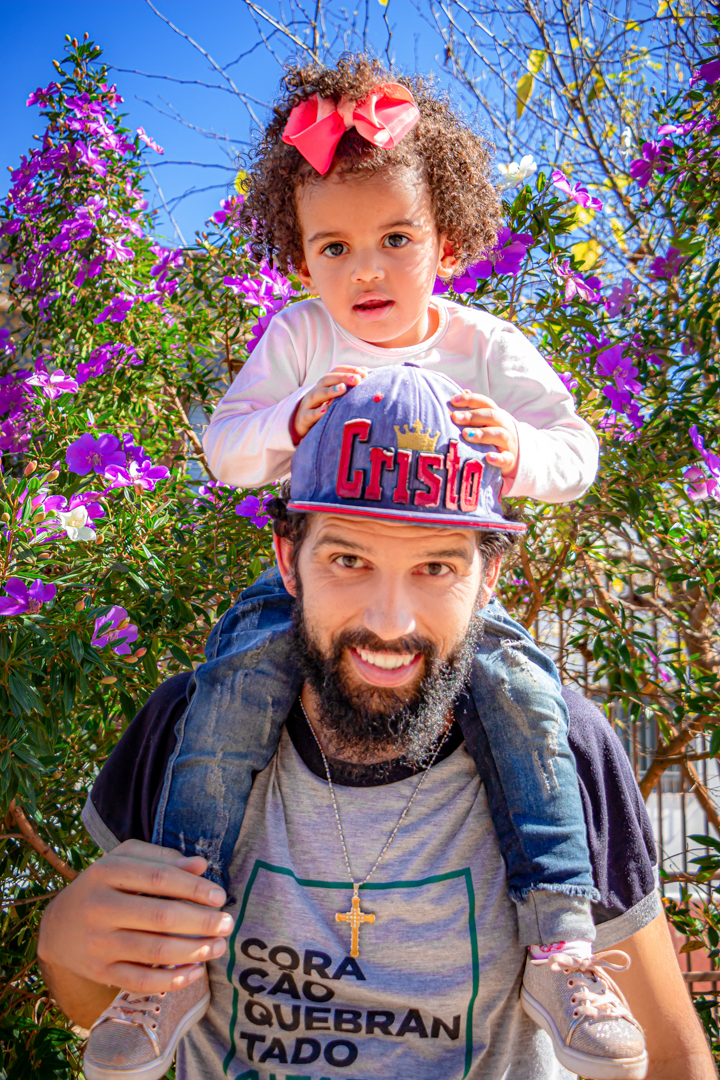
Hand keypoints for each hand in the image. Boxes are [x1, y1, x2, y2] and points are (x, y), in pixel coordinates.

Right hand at [37, 840, 233, 994]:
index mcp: (107, 872)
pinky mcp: (99, 971)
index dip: (194, 888)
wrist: (58, 925)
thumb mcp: (125, 860)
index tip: (219, 896)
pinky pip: (140, 980)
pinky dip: (172, 979)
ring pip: (155, 950)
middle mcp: (99, 907)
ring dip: (194, 950)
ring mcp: (98, 942)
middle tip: (227, 924)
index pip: (160, 878)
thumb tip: (200, 865)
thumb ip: (162, 859)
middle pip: (161, 916)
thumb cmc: (104, 885)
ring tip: (218, 946)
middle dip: (201, 922)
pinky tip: (196, 972)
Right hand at [293, 365, 366, 439]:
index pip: (335, 372)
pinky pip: (308, 415)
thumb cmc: (322, 410)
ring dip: (330, 391)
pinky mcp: (303, 419)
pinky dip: (316, 412)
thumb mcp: (334, 398)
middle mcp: (315, 392)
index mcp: (324, 385)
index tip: (364, 373)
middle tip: (357, 379)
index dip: (349, 370)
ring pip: (317, 394)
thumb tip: (365, 371)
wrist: (300, 426)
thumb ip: (348, 385)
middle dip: (342, 378)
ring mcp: (308, 405)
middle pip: (327, 380)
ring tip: (343, 389)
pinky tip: (326, 410)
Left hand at [450, 391, 518, 477]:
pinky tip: (488, 458)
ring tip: (466, 435)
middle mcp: (504, 426)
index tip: (453, 401)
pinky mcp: (510, 459)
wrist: (515, 454)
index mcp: (496, 415)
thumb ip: (475, 409)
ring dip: (482, 434)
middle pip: (492, 416)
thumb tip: (464, 391)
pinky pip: (506, 458)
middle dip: (473, 416)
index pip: (485, 403)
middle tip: (455, 418)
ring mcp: (508, 442)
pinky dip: (498, 458)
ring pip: (499, 434)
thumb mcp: (487, 421)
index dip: (470, 400)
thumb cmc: (493, 435)